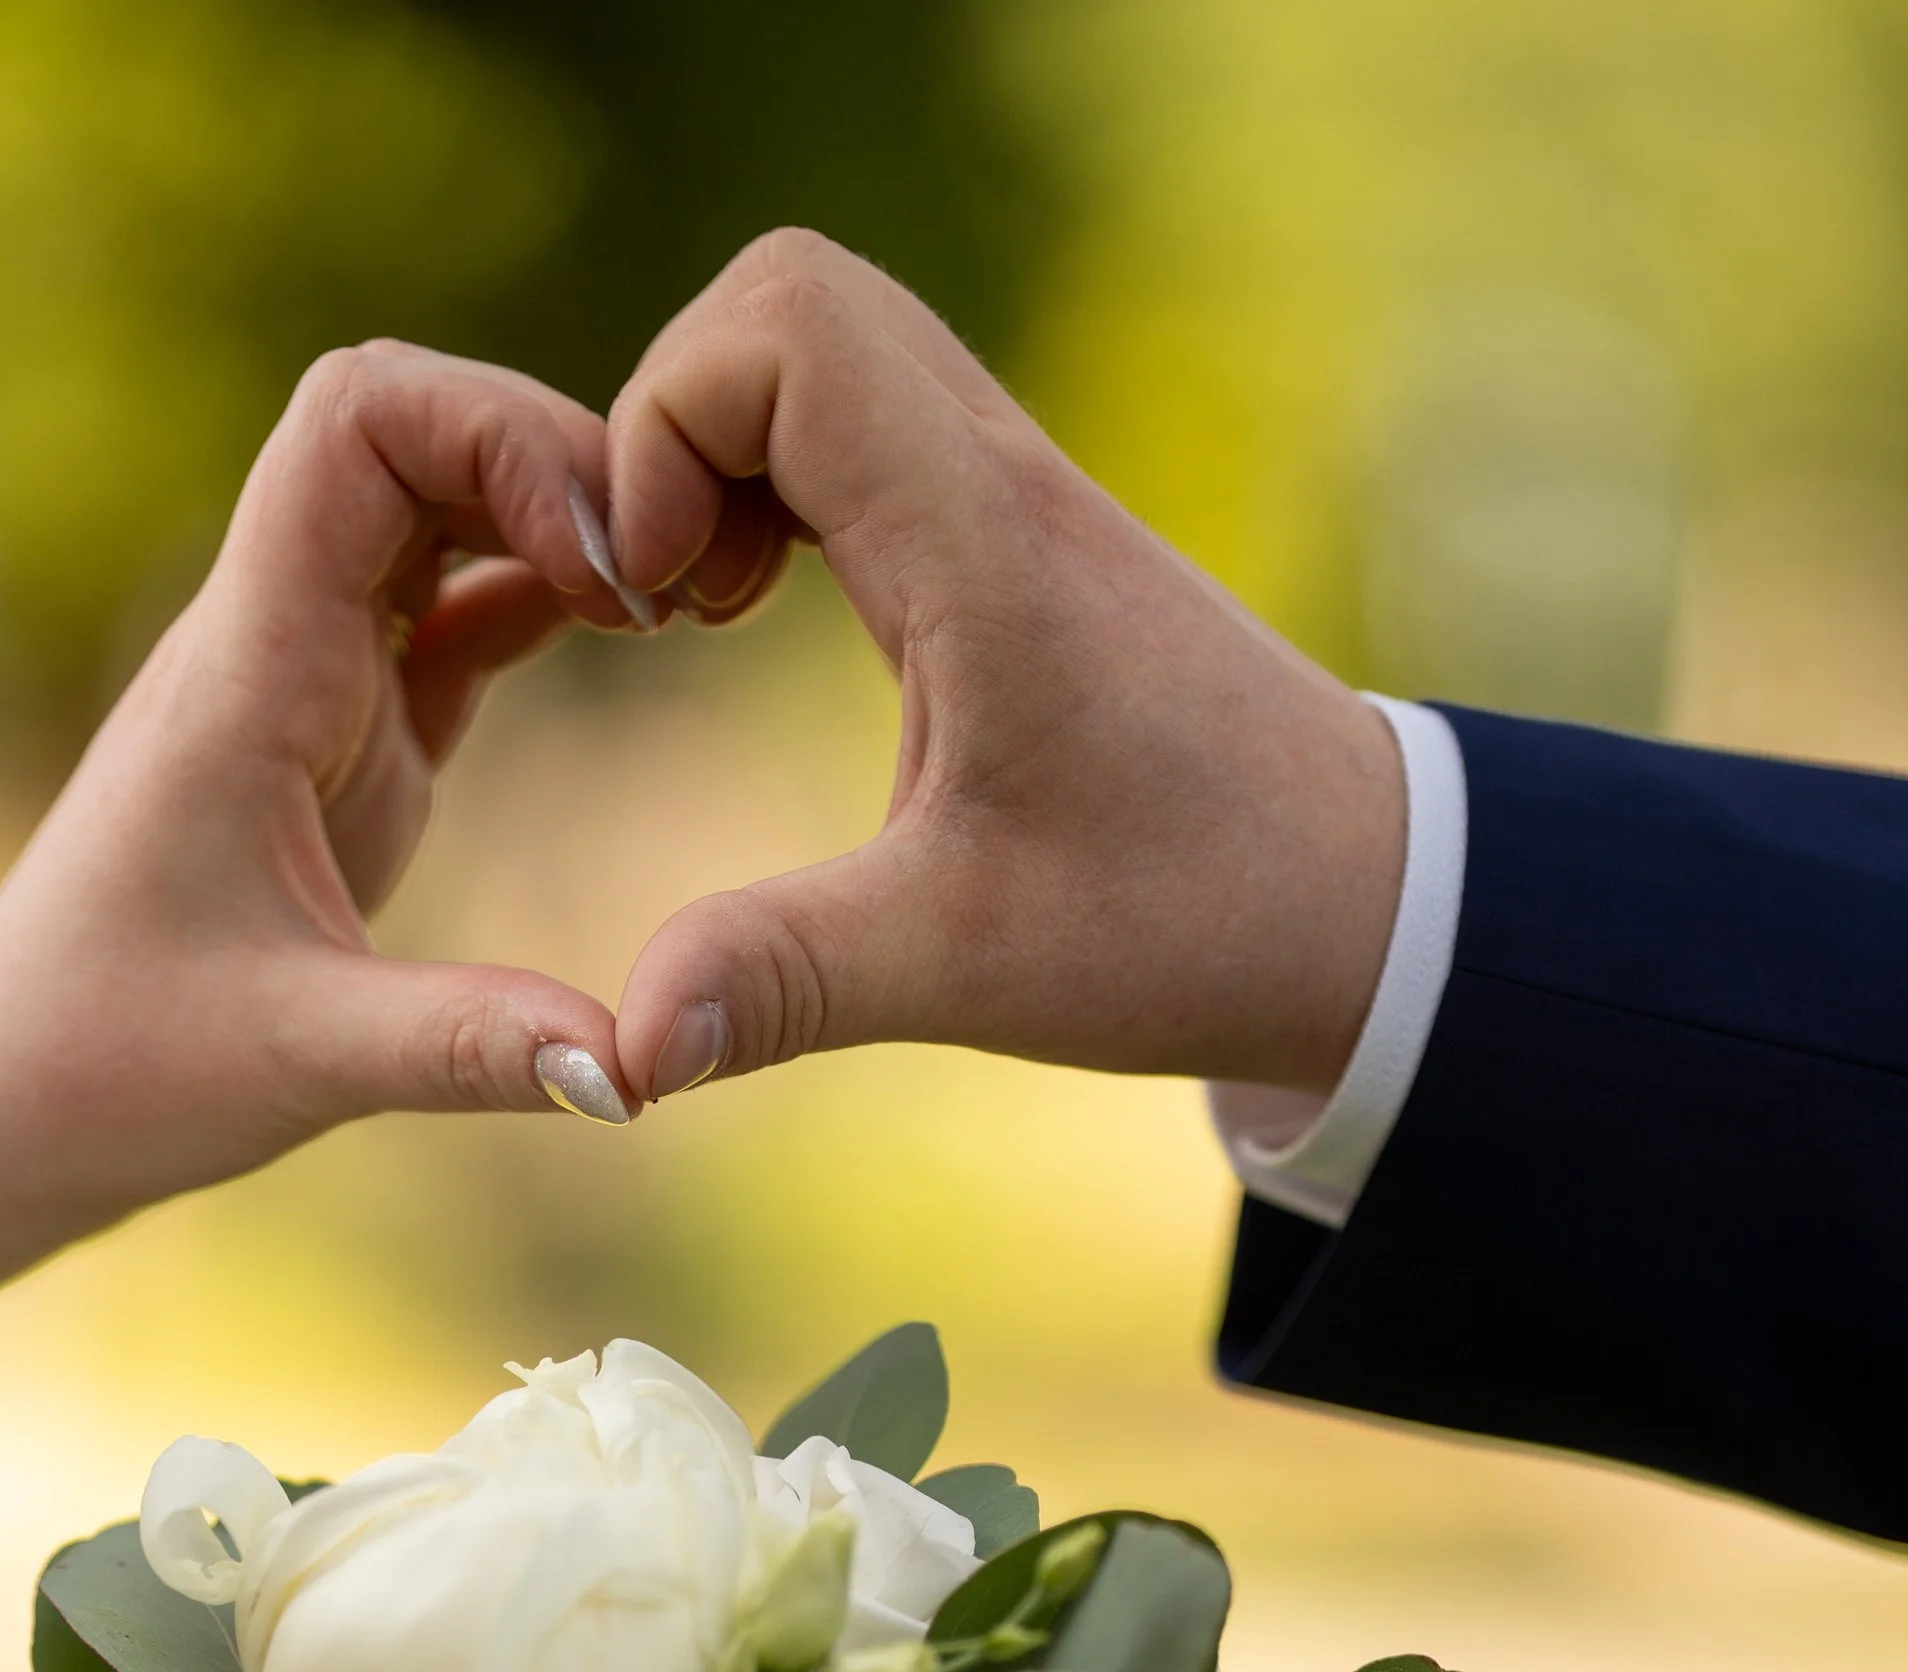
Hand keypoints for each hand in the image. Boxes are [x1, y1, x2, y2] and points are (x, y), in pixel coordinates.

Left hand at [0, 336, 650, 1207]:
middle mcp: (274, 638)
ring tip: (677, 605)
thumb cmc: (112, 1065)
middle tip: (677, 583)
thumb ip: (468, 1046)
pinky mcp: (346, 739)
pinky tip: (630, 641)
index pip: (357, 419)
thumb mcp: (301, 1060)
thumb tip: (634, 1071)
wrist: (11, 1100)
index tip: (603, 560)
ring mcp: (310, 680)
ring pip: (440, 504)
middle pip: (417, 428)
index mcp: (248, 664)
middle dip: (557, 461)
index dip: (495, 431)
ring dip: (557, 518)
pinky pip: (454, 607)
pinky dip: (544, 596)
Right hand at [599, 233, 1405, 1107]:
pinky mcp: (1016, 536)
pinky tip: (765, 611)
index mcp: (980, 546)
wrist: (1367, 903)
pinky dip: (778, 480)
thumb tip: (622, 1055)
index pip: (784, 331)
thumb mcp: (962, 968)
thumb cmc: (1189, 919)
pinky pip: (862, 416)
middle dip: (675, 426)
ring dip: (724, 452)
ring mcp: (1013, 493)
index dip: (665, 428)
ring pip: (824, 343)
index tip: (658, 606)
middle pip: (787, 297)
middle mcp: (998, 480)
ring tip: (707, 610)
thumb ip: (780, 981)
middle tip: (668, 603)